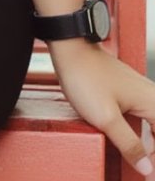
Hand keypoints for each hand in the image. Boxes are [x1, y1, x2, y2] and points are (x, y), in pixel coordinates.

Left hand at [50, 39, 154, 174]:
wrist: (69, 48)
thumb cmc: (85, 77)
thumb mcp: (107, 118)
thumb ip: (129, 145)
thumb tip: (148, 167)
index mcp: (152, 101)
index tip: (149, 174)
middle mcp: (150, 95)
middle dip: (154, 151)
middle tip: (147, 171)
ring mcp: (138, 91)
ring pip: (153, 124)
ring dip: (150, 144)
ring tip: (142, 162)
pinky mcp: (126, 91)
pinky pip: (143, 117)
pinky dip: (141, 134)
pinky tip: (131, 142)